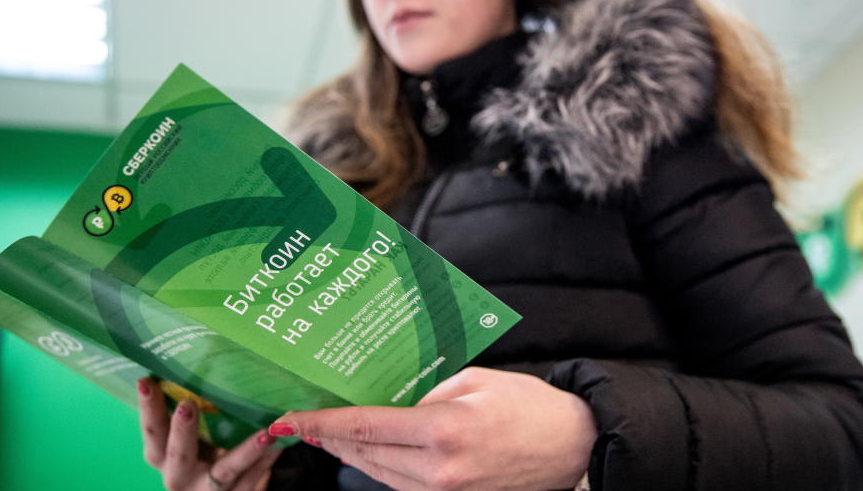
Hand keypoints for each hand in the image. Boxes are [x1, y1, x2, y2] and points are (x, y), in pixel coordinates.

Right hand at [138, 378, 282, 490]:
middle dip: (182, 432)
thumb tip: (198, 359)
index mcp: (164, 457)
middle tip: (188, 405)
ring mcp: (208, 490)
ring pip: (225, 471)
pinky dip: (268, 459)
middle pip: (177, 456)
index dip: (148, 409)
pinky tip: (282, 442)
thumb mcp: (190, 438)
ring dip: (244, 451)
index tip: (146, 381)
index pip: (152, 433)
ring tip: (265, 432)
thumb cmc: (200, 454)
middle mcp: (180, 476)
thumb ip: (190, 412)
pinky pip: (253, 478)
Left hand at [270, 366, 596, 490]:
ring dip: (348, 455)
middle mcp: (439, 471)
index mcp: (444, 431)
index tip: (289, 419)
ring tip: (325, 434)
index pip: (365, 428)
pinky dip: (378, 467)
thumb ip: (425, 393)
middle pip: (364, 455)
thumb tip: (386, 402)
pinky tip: (366, 451)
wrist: (572, 445)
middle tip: (300, 421)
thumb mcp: (474, 381)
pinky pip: (402, 486)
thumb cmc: (528, 405)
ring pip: (378, 475)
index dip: (321, 425)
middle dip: (327, 439)